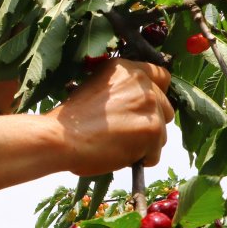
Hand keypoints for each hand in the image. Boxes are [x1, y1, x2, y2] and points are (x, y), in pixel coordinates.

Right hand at [46, 59, 173, 174]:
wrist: (61, 137)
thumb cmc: (70, 122)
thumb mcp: (96, 90)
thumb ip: (121, 91)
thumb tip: (137, 107)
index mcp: (125, 68)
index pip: (160, 76)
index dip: (155, 95)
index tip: (145, 109)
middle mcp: (141, 81)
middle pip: (165, 105)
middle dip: (152, 121)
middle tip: (129, 133)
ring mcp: (150, 104)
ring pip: (162, 131)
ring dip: (146, 142)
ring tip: (120, 146)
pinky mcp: (153, 129)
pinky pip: (156, 152)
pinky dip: (142, 159)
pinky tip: (121, 156)